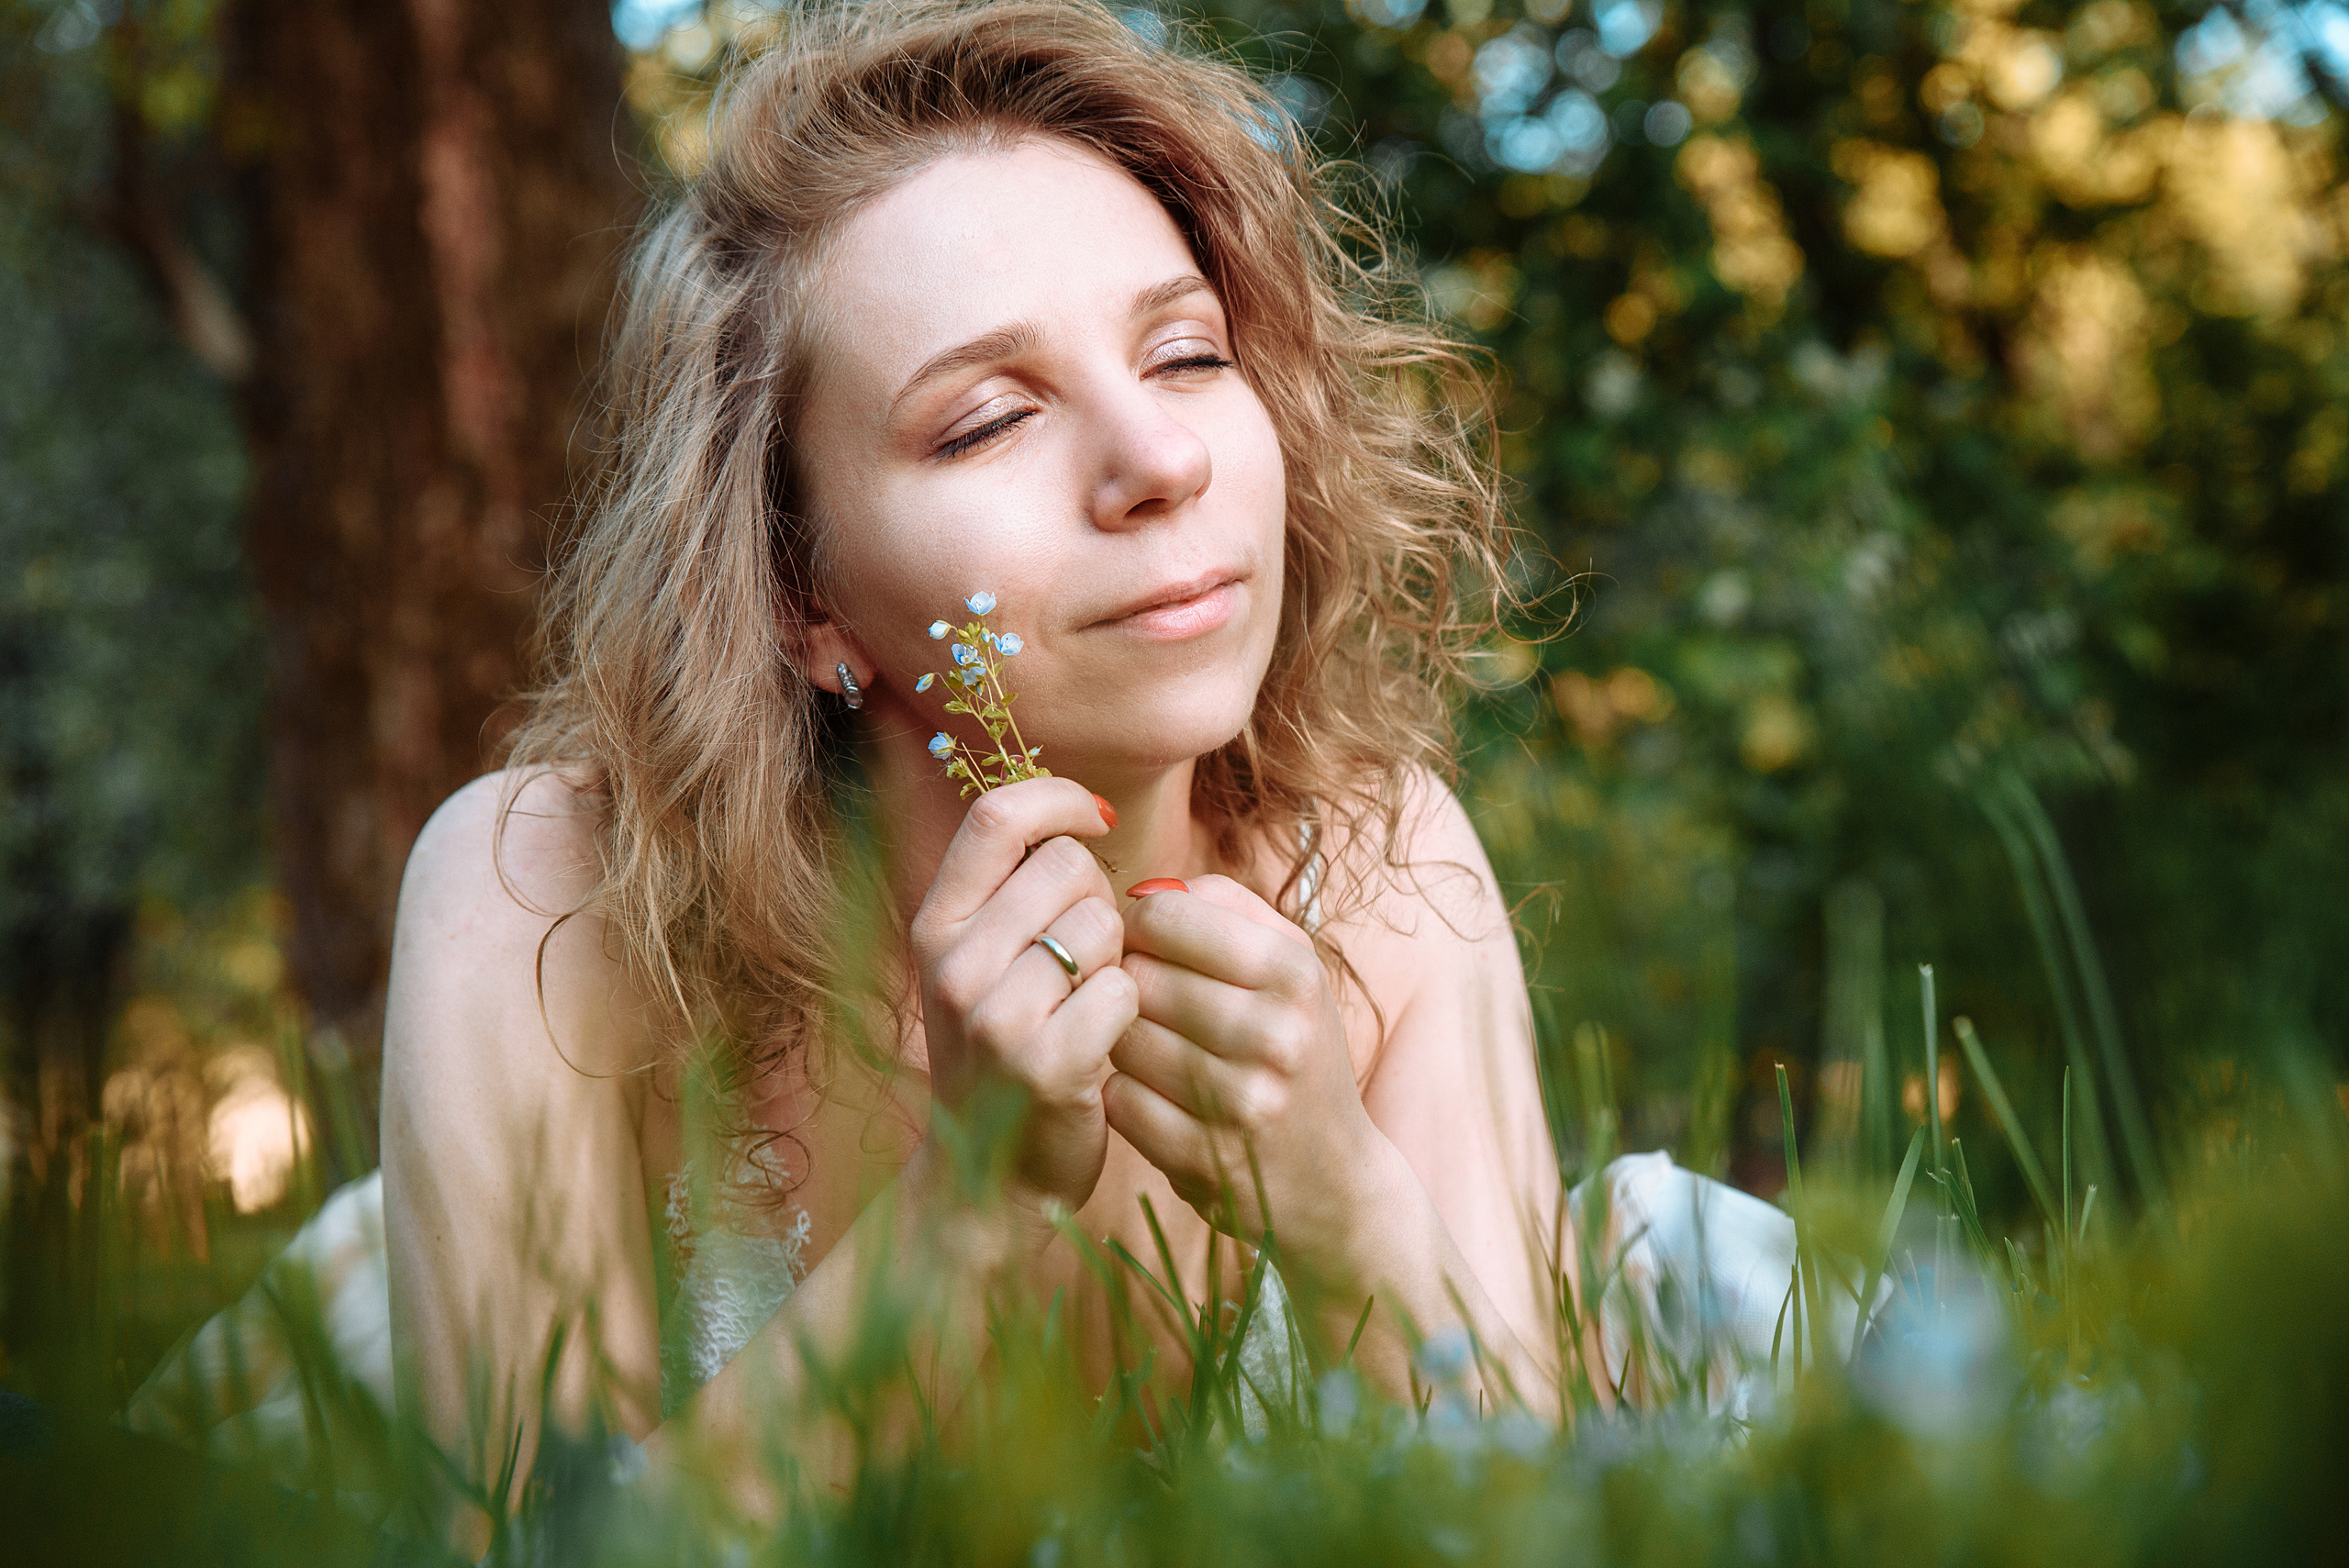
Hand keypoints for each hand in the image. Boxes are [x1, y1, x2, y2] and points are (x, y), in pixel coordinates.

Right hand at [910, 779, 1135, 1244]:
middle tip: (1085, 956)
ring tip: (1087, 1002)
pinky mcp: (1043, 1066)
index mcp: (933, 926)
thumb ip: (1014, 890)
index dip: (1058, 798)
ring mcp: (993, 1018)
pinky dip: (1129, 1011)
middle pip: (1068, 866)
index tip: (1097, 817)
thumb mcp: (983, 961)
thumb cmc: (1009, 1047)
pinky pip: (1123, 992)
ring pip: (1103, 927)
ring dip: (1117, 960)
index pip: (995, 817)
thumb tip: (1081, 809)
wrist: (990, 1174)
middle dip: (1099, 899)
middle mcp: (951, 965)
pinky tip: (1103, 1041)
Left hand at [1106, 877, 1392, 1277]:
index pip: (1164, 917)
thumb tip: (1143, 891)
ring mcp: (1239, 1102)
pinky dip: (1126, 1095)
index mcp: (1293, 972)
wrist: (1335, 1181)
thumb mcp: (1290, 968)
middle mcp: (1274, 1034)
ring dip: (1124, 1041)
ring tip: (1157, 1049)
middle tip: (1147, 1003)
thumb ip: (1223, 907)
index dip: (1139, 927)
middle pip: (1137, 978)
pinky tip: (1156, 1097)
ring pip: (1122, 1038)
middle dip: (1130, 985)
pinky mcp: (1203, 1159)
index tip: (1148, 946)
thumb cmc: (1297, 1051)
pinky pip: (1119, 1100)